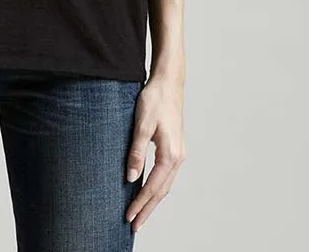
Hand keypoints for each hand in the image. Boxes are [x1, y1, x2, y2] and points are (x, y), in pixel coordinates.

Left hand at [125, 74, 185, 231]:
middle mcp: (178, 157)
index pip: (153, 187)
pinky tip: (148, 190)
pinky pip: (166, 174)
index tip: (129, 217)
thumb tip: (131, 178)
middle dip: (148, 209)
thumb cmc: (155, 100)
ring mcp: (178, 153)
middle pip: (162, 191)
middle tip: (134, 226)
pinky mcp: (175, 147)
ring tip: (140, 213)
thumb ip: (137, 152)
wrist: (169, 82)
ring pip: (165, 184)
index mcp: (171, 154)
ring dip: (153, 200)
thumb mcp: (141, 125)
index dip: (140, 204)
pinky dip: (157, 186)